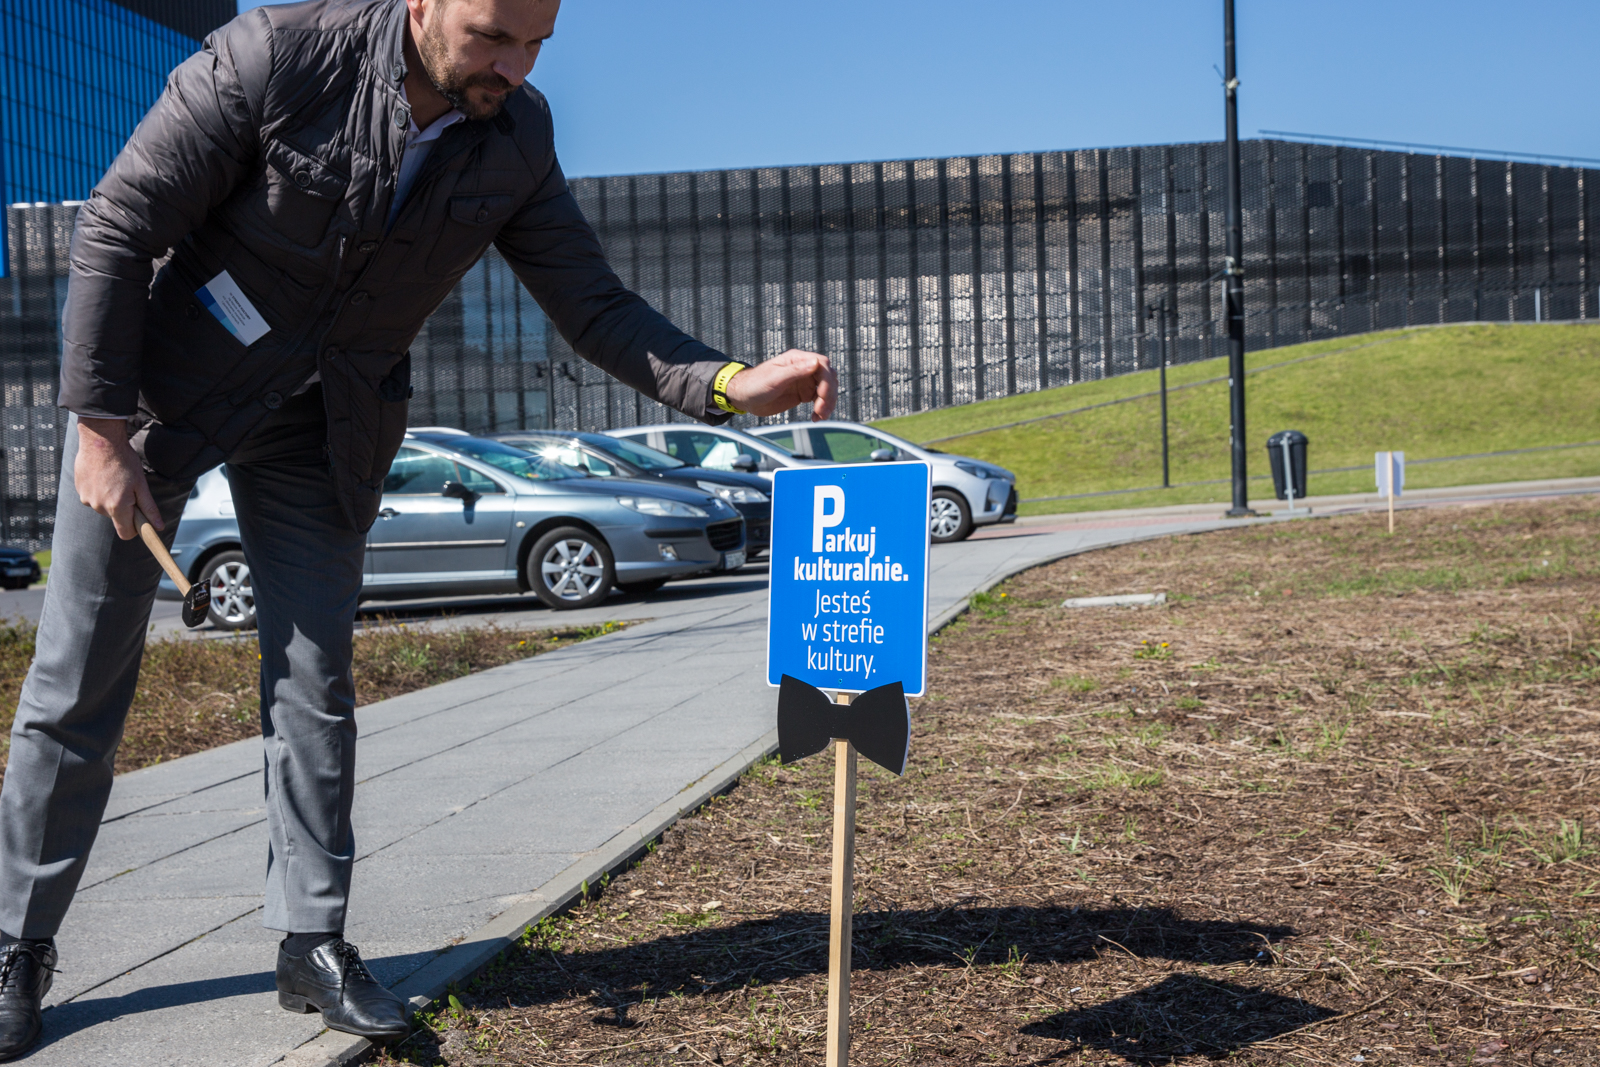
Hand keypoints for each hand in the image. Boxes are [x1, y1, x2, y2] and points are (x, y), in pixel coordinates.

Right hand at [75, 417, 160, 540]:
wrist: (101, 441)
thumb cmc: (125, 462)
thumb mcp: (141, 485)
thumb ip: (149, 508)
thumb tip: (158, 527)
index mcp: (117, 507)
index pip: (125, 533)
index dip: (134, 529)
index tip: (139, 519)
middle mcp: (99, 506)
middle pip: (115, 518)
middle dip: (123, 508)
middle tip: (128, 488)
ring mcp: (86, 498)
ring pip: (103, 507)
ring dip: (110, 498)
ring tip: (114, 479)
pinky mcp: (79, 490)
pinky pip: (92, 497)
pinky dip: (99, 491)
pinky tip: (103, 476)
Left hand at [724, 350, 836, 420]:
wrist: (744, 397)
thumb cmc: (754, 384)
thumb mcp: (774, 378)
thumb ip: (795, 370)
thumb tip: (816, 362)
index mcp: (796, 359)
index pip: (822, 364)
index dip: (826, 379)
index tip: (821, 395)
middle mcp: (803, 369)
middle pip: (828, 377)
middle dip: (829, 394)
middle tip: (821, 410)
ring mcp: (804, 381)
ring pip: (826, 389)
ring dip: (828, 403)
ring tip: (820, 416)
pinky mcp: (802, 394)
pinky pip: (819, 399)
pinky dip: (822, 408)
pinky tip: (816, 417)